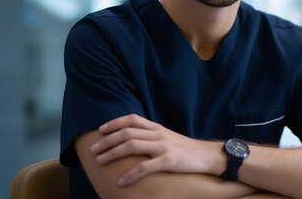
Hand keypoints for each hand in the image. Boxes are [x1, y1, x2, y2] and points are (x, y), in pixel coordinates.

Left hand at [90, 114, 223, 185]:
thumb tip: (132, 139)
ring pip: (132, 146)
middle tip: (94, 150)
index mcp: (157, 128)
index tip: (101, 130)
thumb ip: (151, 136)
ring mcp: (163, 147)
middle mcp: (158, 134)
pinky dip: (130, 174)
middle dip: (107, 141)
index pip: (132, 119)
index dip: (115, 123)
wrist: (207, 156)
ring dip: (112, 153)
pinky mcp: (168, 160)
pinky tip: (121, 182)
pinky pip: (145, 167)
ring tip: (100, 161)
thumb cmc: (185, 149)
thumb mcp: (167, 137)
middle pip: (127, 133)